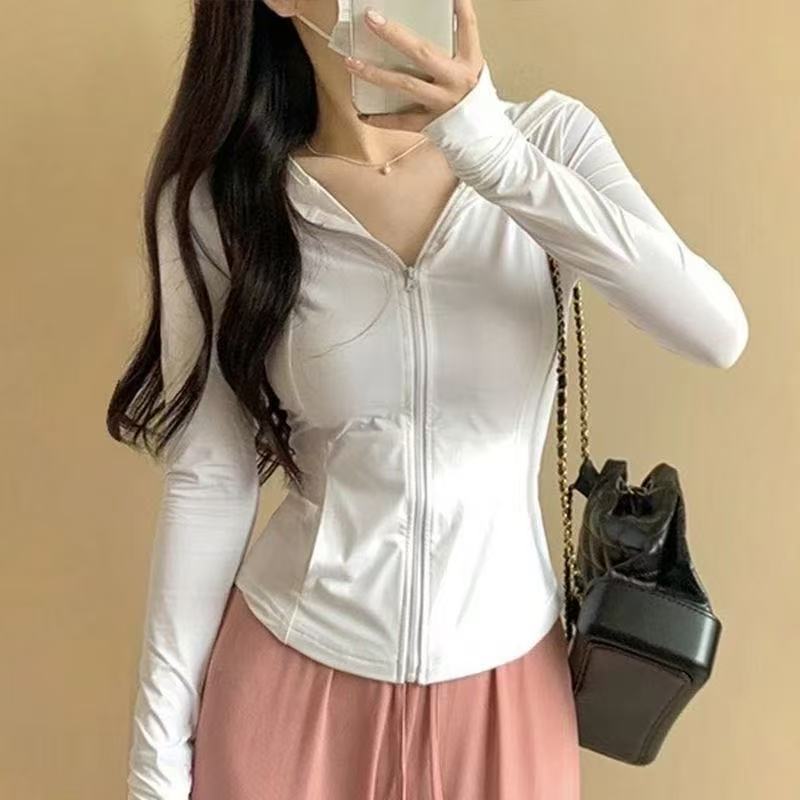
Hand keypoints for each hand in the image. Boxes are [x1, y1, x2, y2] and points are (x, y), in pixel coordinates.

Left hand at [343, 0, 485, 130]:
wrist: (482, 136)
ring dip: (376, 73)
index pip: (467, 28)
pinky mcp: (429, 123)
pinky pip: (400, 121)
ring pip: (404, 84)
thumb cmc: (472, 98)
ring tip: (353, 62)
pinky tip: (362, 112)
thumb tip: (442, 16)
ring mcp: (440, 103)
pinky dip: (380, 118)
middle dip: (394, 35)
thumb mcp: (472, 68)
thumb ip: (457, 47)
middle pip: (422, 53)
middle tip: (371, 19)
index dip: (460, 8)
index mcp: (468, 63)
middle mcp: (454, 81)